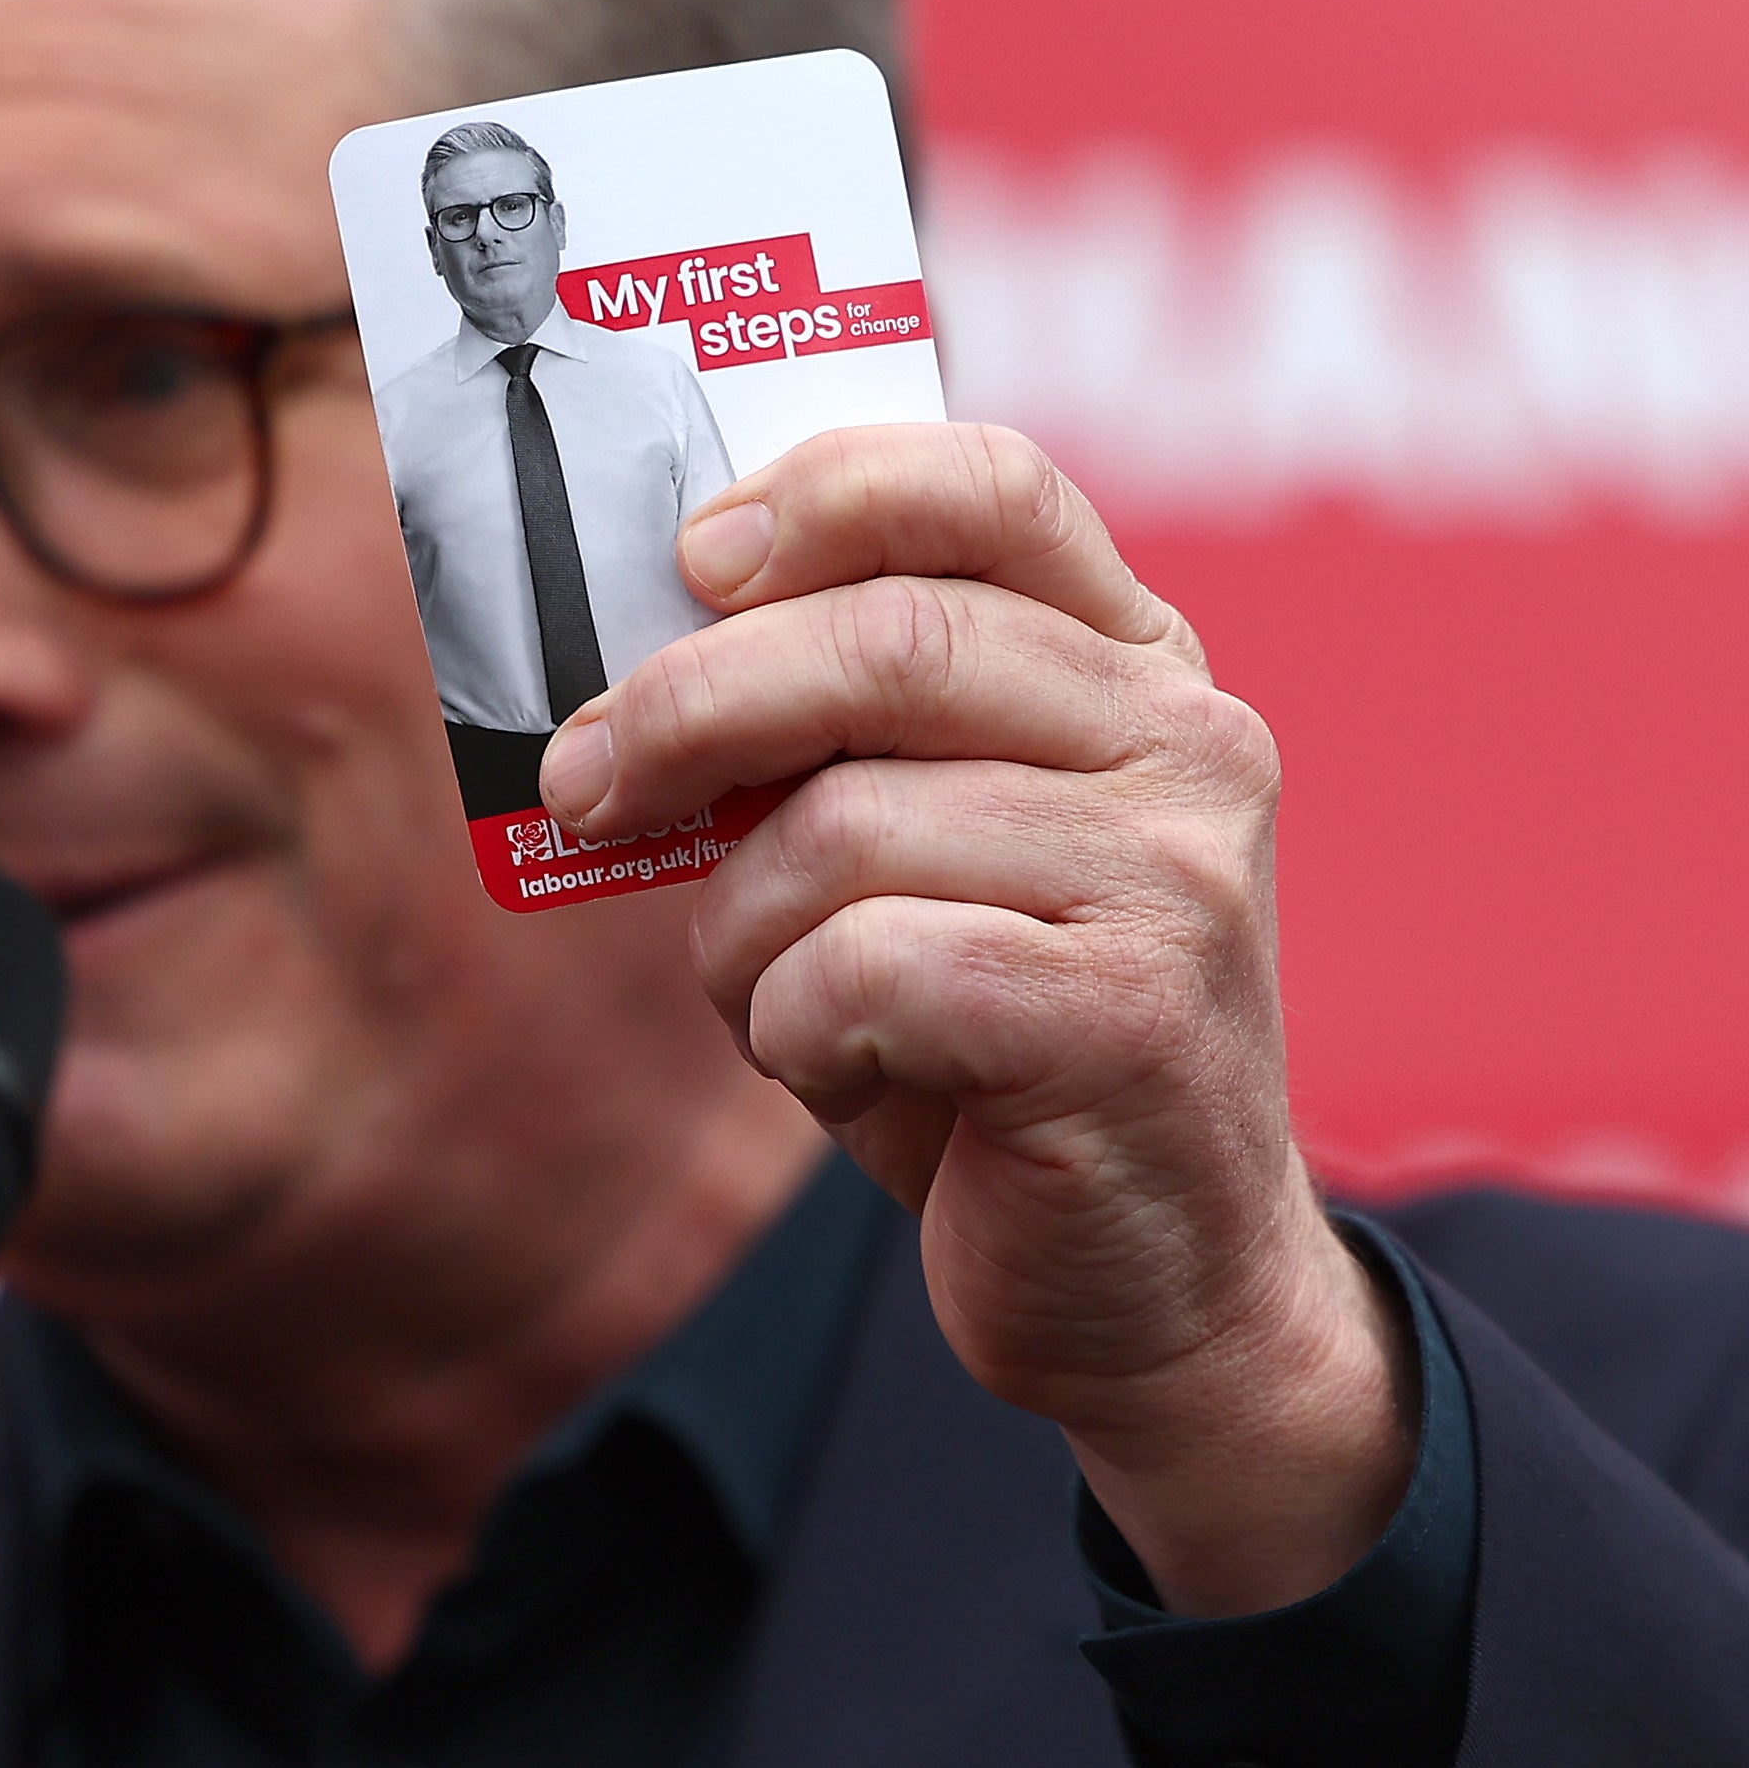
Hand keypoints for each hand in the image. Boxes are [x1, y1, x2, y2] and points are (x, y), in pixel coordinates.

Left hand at [540, 423, 1413, 1617]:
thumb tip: (622, 675)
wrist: (1158, 1280)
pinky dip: (792, 1029)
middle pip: (883, 642)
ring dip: (742, 930)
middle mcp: (1186, 743)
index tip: (688, 556)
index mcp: (1137, 665)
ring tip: (779, 1001)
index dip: (823, 492)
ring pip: (843, 829)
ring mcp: (1175, 879)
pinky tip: (841, 1071)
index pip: (990, 487)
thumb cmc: (992, 1039)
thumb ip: (839, 740)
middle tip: (581, 780)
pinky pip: (862, 972)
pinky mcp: (1128, 1020)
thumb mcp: (923, 849)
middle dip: (687, 707)